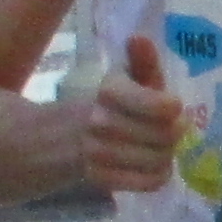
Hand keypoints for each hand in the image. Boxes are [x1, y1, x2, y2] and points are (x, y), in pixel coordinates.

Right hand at [78, 30, 190, 196]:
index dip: (172, 107)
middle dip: (175, 132)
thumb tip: (140, 39)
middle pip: (167, 135)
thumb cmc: (97, 104)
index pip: (160, 106)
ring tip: (160, 145)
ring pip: (160, 159)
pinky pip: (150, 182)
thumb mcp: (118, 79)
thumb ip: (139, 62)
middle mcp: (103, 122)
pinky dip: (159, 174)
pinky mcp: (100, 178)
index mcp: (109, 91)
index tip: (171, 105)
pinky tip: (153, 164)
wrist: (47, 138)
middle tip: (171, 128)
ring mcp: (100, 153)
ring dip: (167, 154)